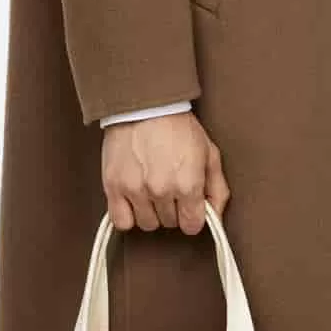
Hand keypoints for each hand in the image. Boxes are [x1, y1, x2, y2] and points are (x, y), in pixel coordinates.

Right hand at [101, 111, 228, 235]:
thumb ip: (217, 189)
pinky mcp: (113, 187)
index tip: (189, 206)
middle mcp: (161, 191)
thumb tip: (215, 217)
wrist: (145, 106)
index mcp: (188, 184)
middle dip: (173, 210)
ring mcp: (135, 190)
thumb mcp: (209, 154)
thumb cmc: (178, 127)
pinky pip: (122, 222)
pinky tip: (134, 200)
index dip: (192, 216)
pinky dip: (128, 215)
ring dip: (151, 212)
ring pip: (147, 224)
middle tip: (170, 188)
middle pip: (170, 224)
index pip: (192, 225)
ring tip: (151, 190)